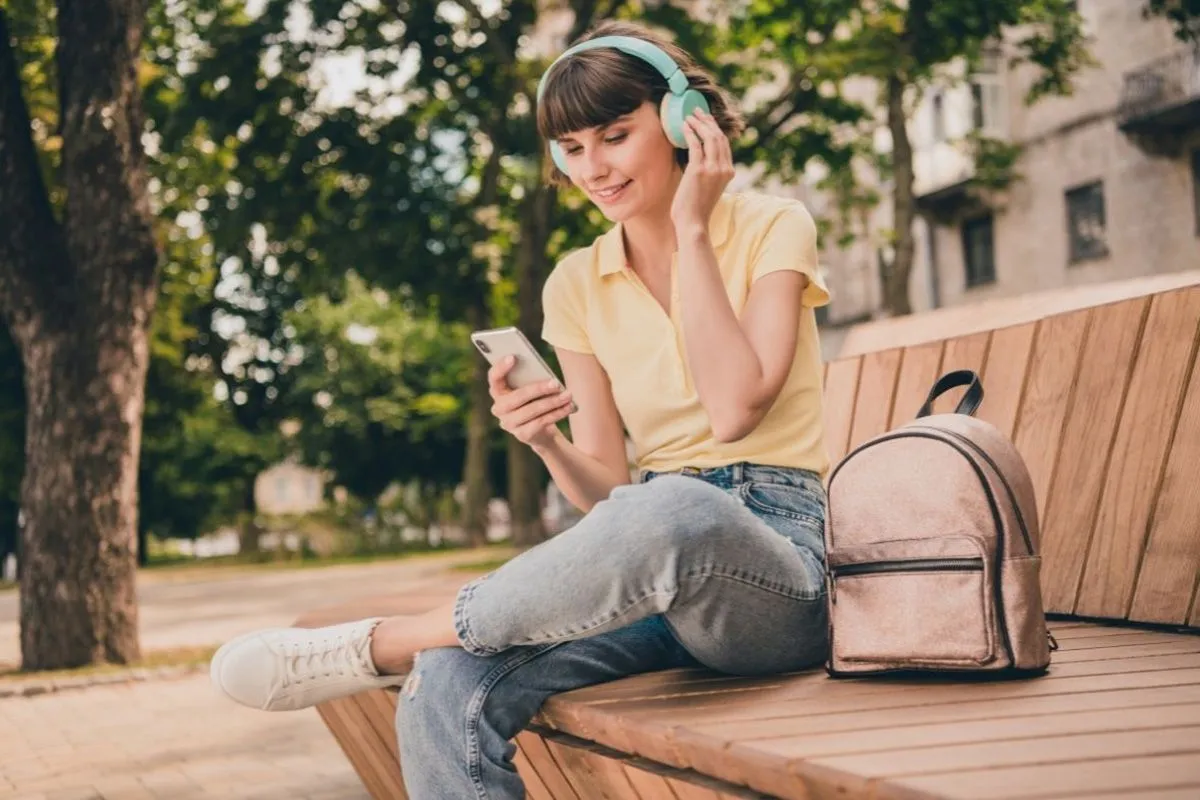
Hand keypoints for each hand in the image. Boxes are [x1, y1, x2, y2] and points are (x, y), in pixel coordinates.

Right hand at [487, 356, 572, 448]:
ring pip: (532, 410)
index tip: (513, 357)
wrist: (541, 431)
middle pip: (517, 397)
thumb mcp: (532, 388)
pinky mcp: (522, 435)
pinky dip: (557, 413)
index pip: (494, 378)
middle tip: (556, 383)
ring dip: (553, 402)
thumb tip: (545, 374)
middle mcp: (499, 408)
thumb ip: (531, 379)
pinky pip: (541, 422)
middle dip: (538, 389)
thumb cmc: (536, 400)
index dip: (500, 368)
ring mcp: (509, 423)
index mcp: (498, 391)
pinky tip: (568, 407)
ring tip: (568, 395)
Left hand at [670, 108, 735, 232]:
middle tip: (697, 111)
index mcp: (729, 172)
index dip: (715, 128)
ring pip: (709, 137)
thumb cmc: (697, 208)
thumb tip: (699, 158)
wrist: (694, 223)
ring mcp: (713, 169)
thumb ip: (710, 172)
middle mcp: (724, 168)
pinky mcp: (699, 170)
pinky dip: (690, 132)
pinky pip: (695, 145)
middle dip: (708, 121)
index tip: (706, 119)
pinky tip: (684, 126)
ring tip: (689, 115)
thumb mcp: (710, 187)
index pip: (724, 144)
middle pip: (719, 137)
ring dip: (699, 123)